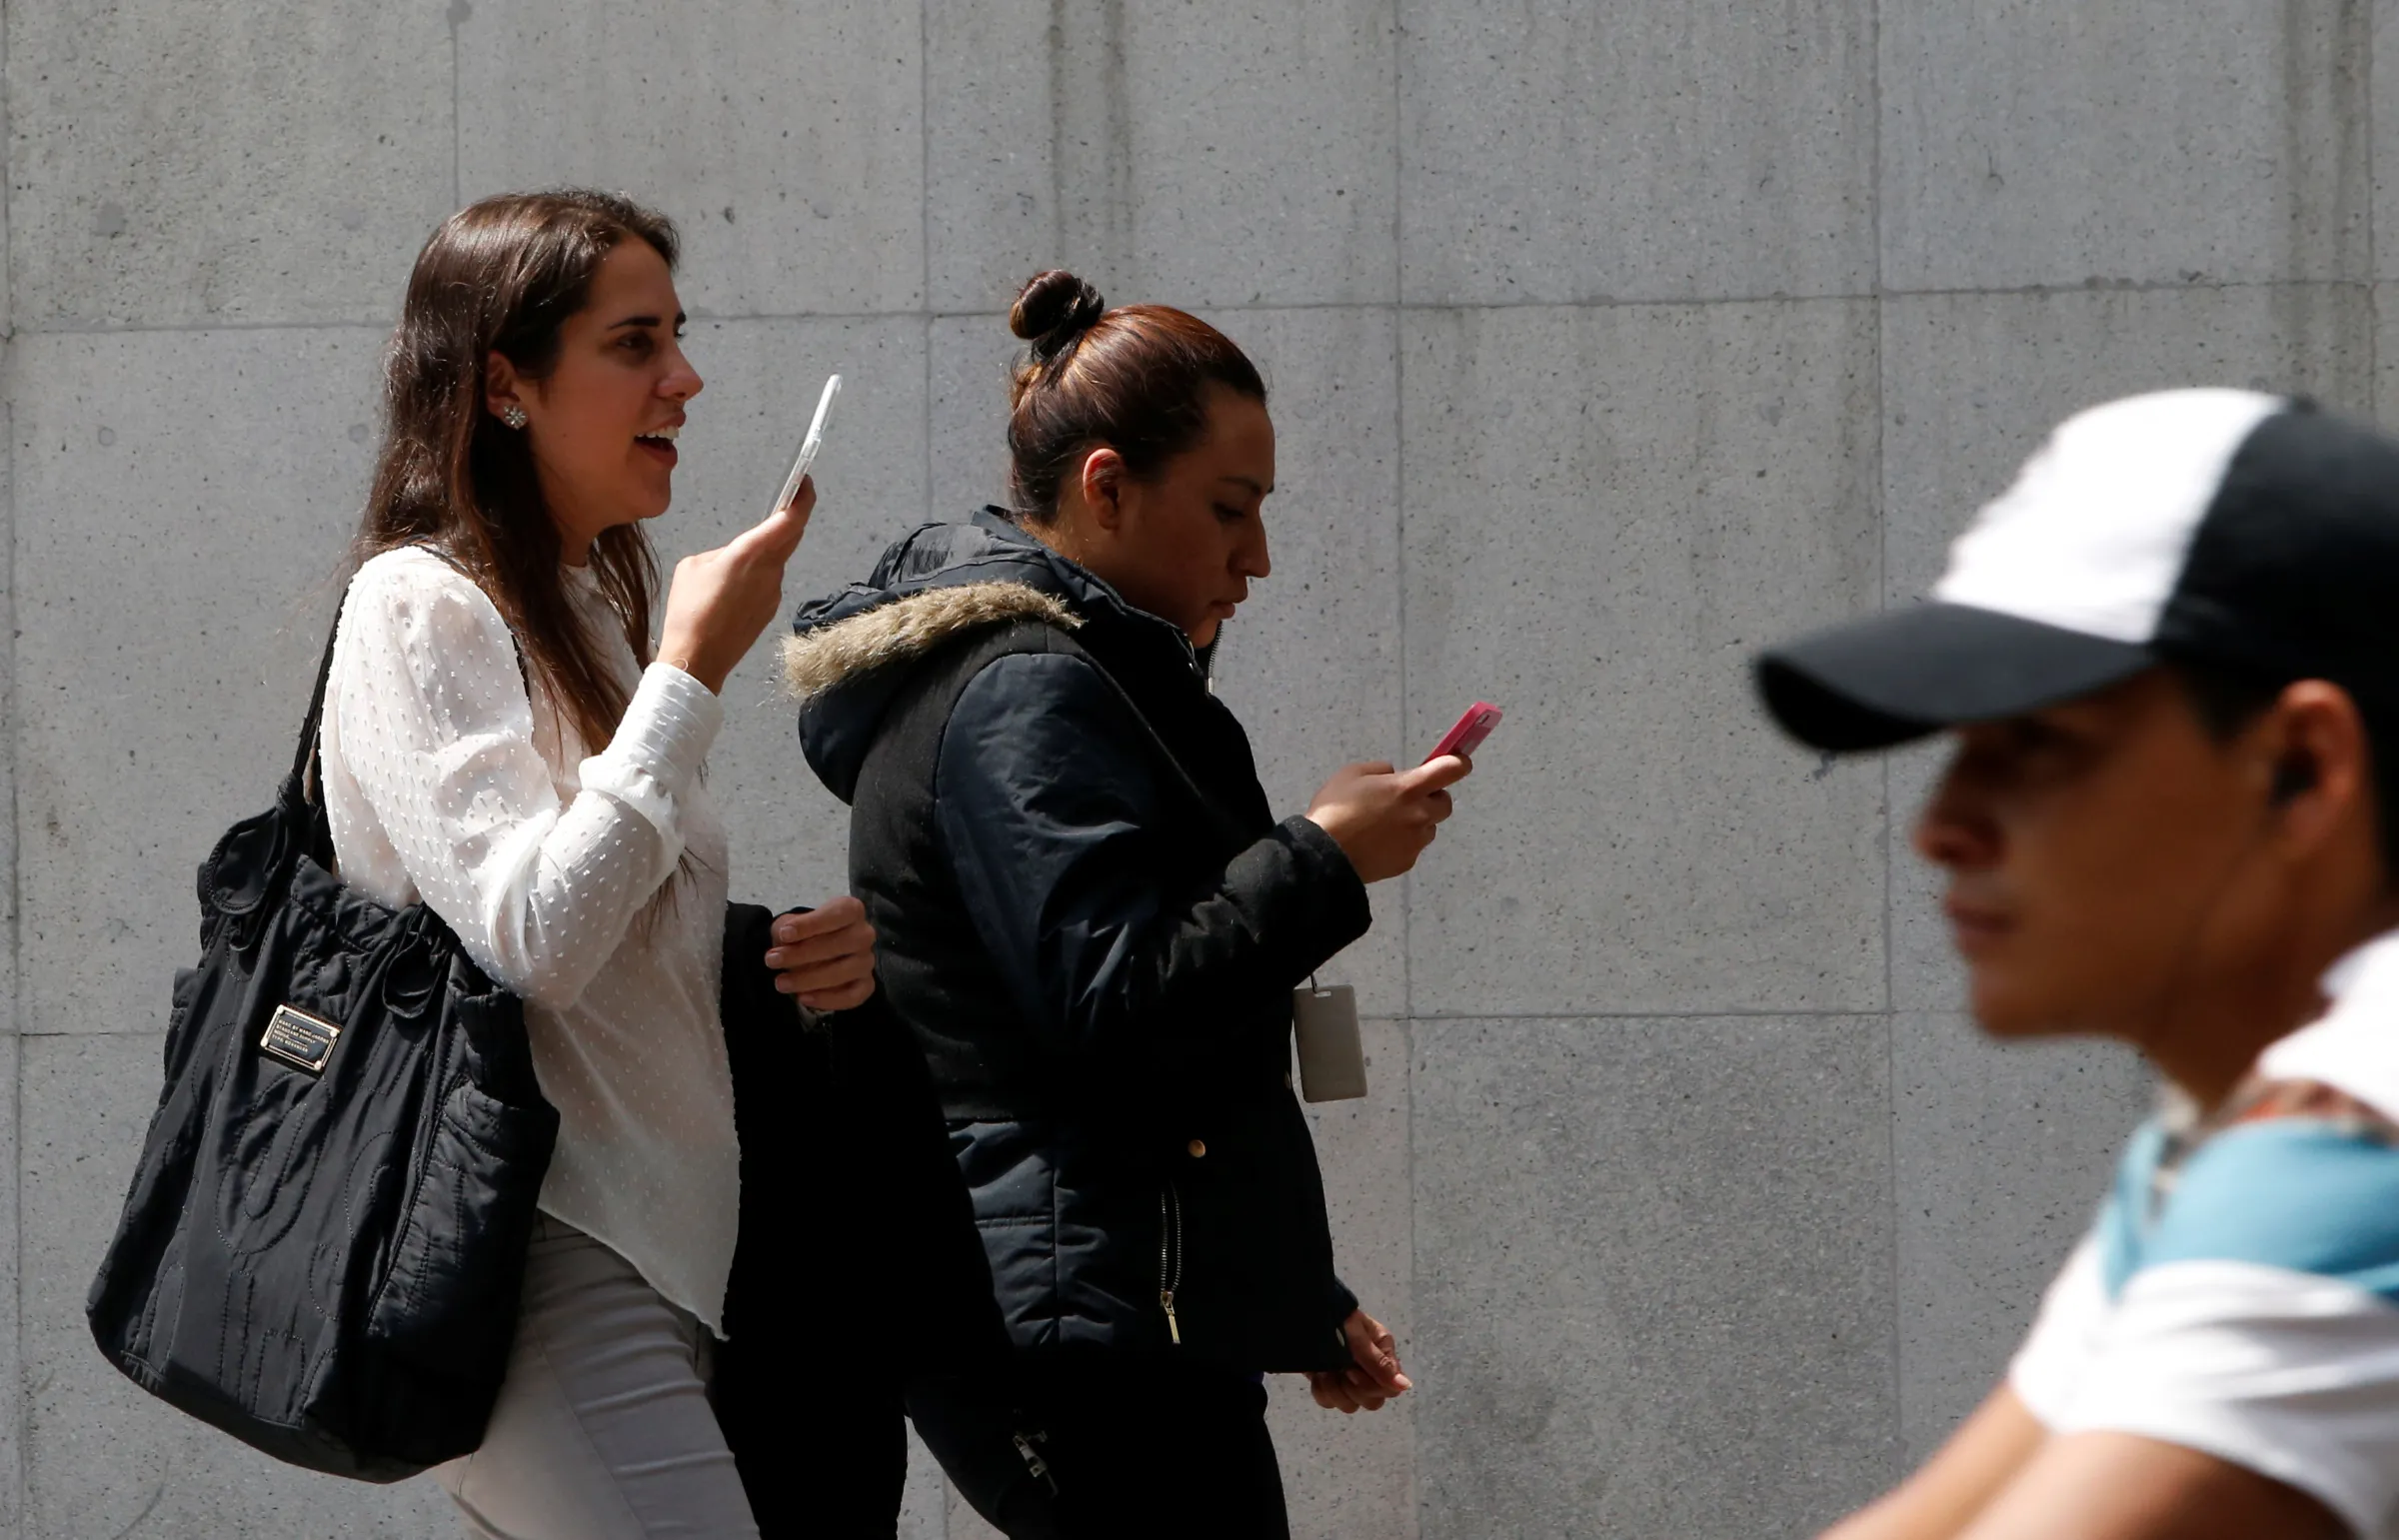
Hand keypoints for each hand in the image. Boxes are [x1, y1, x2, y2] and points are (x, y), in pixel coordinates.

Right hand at [656, 476, 816, 692]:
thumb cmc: (689, 610)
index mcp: (752, 554)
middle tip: (785, 503)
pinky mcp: (770, 611)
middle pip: (791, 537)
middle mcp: (771, 572)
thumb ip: (722, 553)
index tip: (805, 482)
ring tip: (732, 565)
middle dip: (791, 518)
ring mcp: (774, 594)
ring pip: (776, 562)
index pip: (791, 520)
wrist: (697, 659)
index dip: (803, 498)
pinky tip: (731, 591)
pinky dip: (757, 577)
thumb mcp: (694, 566)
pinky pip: (768, 583)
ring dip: (765, 553)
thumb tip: (734, 559)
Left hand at [764, 895, 876, 1012]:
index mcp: (851, 910)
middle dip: (803, 954)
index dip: (812, 924)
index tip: (785, 934)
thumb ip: (788, 929)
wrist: (807, 955)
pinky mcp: (866, 985)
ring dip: (810, 979)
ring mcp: (867, 961)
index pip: (839, 913)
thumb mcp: (790, 926)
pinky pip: (853, 995)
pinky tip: (803, 998)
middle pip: (842, 943)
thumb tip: (786, 938)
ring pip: (846, 971)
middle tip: (773, 960)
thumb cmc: (801, 934)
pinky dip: (828, 999)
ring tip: (781, 983)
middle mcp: (864, 934)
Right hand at [1304, 756, 1471, 882]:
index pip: (1451, 770)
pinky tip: (1378, 843)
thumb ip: (1381, 771)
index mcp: (1408, 789)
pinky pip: (1413, 847)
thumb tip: (1394, 776)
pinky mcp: (1407, 862)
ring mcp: (1415, 842)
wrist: (1324, 856)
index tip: (1457, 761)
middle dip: (1432, 798)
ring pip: (1429, 827)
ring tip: (1386, 825)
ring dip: (1417, 822)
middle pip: (1445, 803)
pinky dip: (1402, 843)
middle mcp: (1419, 815)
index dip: (1458, 763)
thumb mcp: (1352, 774)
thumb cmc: (1335, 809)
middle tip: (1407, 799)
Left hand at [1307, 1309, 1410, 1413]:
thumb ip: (1379, 1363)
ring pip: (1350, 1406)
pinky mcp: (1331, 1385)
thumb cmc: (1335, 1319)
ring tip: (1325, 1372)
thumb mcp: (1357, 1337)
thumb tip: (1406, 1386)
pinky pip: (1330, 1402)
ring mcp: (1349, 1380)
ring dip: (1335, 1390)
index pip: (1389, 1389)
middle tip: (1341, 1370)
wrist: (1305, 1314)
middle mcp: (1370, 1370)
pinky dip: (1322, 1391)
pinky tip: (1317, 1376)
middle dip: (1353, 1390)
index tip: (1352, 1371)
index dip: (1371, 1387)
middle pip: (1372, 1402)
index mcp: (1383, 1354)